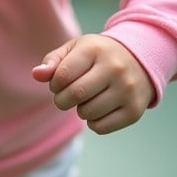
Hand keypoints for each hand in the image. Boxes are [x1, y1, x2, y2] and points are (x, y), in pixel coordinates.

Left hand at [32, 34, 154, 134]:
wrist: (140, 60)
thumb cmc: (99, 54)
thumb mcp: (76, 49)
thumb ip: (53, 61)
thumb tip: (36, 74)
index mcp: (95, 49)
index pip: (63, 75)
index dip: (54, 84)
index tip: (58, 83)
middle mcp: (114, 68)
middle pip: (75, 95)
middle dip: (62, 100)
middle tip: (65, 97)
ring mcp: (127, 90)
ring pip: (88, 113)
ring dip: (79, 110)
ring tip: (85, 100)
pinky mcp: (134, 111)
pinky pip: (101, 127)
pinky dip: (93, 122)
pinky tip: (98, 109)